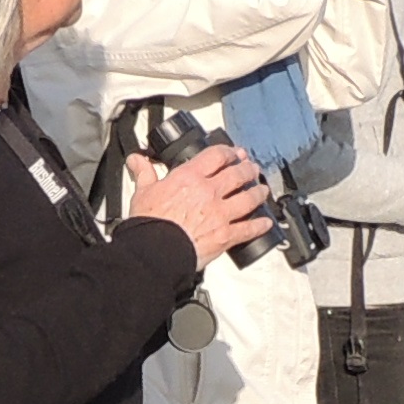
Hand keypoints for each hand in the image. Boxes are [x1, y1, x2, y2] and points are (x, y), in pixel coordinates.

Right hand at [124, 141, 270, 264]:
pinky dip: (260, 226)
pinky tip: (266, 223)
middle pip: (238, 174)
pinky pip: (249, 228)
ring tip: (263, 190)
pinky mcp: (226, 235)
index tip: (234, 153)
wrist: (154, 252)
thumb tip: (137, 160)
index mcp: (189, 178)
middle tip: (252, 169)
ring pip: (249, 198)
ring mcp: (221, 214)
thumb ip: (144, 173)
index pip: (216, 156)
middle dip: (248, 170)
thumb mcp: (143, 192)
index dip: (229, 152)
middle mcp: (209, 192)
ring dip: (258, 193)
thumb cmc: (149, 224)